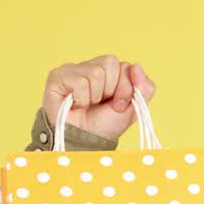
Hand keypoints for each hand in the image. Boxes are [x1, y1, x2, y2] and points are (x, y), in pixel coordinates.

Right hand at [42, 55, 156, 140]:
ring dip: (95, 96)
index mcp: (111, 72)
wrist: (84, 140)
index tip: (119, 105)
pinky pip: (79, 81)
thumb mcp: (133, 108)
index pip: (126, 65)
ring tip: (87, 104)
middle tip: (101, 104)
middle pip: (111, 63)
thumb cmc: (104, 125)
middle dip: (111, 90)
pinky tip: (75, 104)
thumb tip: (137, 67)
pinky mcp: (58, 75)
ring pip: (96, 72)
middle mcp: (92, 67)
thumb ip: (145, 88)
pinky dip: (81, 98)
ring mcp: (74, 69)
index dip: (126, 87)